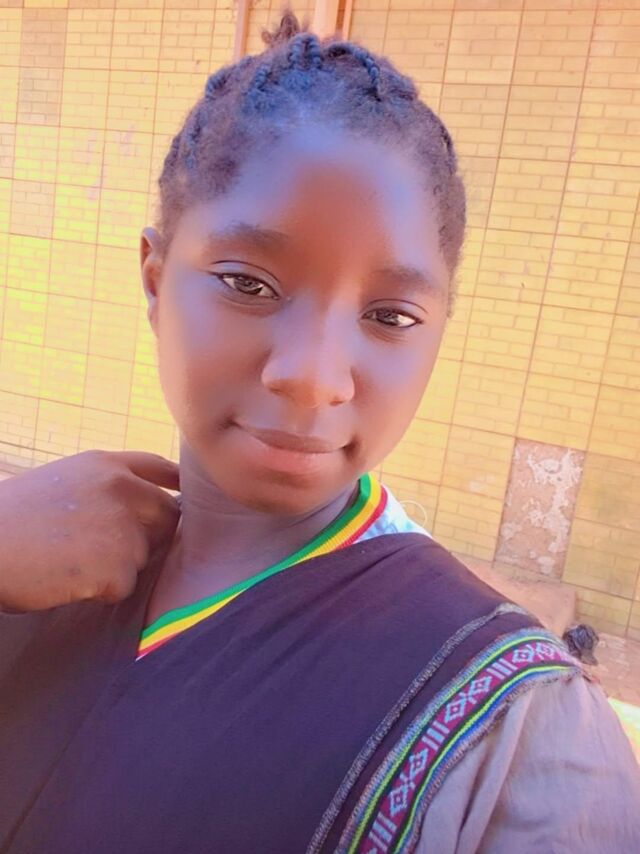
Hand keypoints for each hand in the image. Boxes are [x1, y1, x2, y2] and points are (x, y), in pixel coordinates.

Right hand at [0, 450, 180, 611]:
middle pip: (167, 516)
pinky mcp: (117, 566)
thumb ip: (105, 487)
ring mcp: (122, 526)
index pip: (160, 469)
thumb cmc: (11, 520)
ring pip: (144, 556)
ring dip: (117, 567)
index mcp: (105, 465)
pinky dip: (100, 591)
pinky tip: (67, 579)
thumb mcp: (62, 482)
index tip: (182, 499)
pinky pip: (124, 586)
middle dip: (146, 536)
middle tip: (99, 550)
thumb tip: (141, 505)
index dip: (174, 486)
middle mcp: (122, 489)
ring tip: (69, 561)